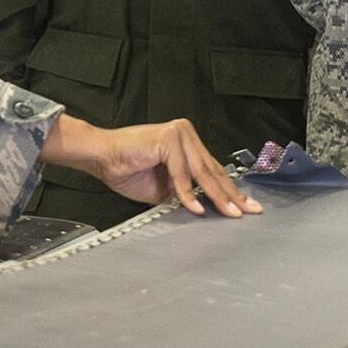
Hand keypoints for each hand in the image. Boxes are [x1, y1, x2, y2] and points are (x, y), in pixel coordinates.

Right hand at [41, 115, 261, 218]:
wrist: (100, 157)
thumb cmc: (126, 169)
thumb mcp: (163, 188)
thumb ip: (185, 193)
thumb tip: (205, 208)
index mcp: (187, 142)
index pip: (212, 169)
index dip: (229, 189)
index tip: (244, 205)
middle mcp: (186, 134)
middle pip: (211, 170)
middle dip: (230, 194)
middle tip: (247, 211)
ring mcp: (178, 134)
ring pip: (201, 172)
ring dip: (216, 196)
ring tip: (229, 213)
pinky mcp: (168, 139)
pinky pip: (181, 173)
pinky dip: (187, 193)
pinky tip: (196, 208)